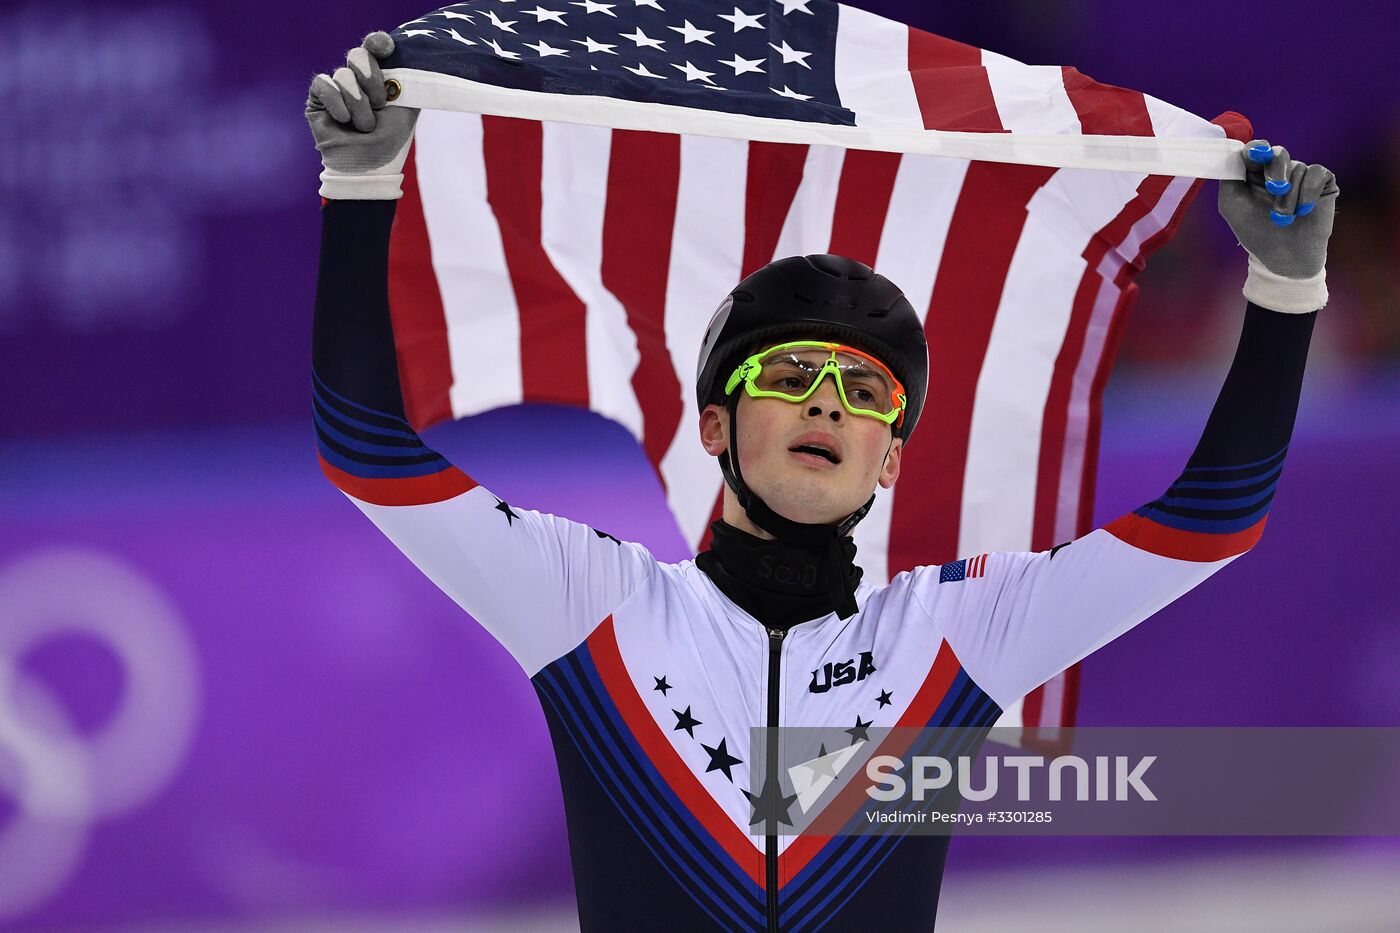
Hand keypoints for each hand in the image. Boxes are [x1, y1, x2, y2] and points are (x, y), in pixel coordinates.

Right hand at [306, 32, 418, 199]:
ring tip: (365, 127)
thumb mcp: (407, 108)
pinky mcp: (318, 99)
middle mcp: (357, 79)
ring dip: (359, 105)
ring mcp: (337, 87)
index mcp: (380, 76)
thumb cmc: (390, 141)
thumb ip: (407, 81)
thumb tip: (410, 56)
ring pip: (343, 75)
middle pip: (358, 55)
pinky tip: (343, 120)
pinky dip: (337, 103)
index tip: (386, 49)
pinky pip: (324, 85)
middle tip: (380, 103)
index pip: (375, 47)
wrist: (369, 167)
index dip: (378, 42)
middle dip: (371, 78)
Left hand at [1218, 140, 1338, 312]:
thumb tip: (1230, 155)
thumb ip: (1229, 179)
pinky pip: (1316, 174)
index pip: (1255, 150)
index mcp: (1255, 173)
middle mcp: (1278, 170)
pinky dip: (1308, 192)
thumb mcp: (1232, 206)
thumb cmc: (1255, 231)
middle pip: (1278, 154)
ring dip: (1289, 196)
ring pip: (1297, 168)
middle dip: (1275, 172)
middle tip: (1275, 190)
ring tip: (1284, 218)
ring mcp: (1300, 175)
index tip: (1256, 154)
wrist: (1285, 257)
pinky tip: (1304, 210)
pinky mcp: (1322, 182)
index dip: (1256, 149)